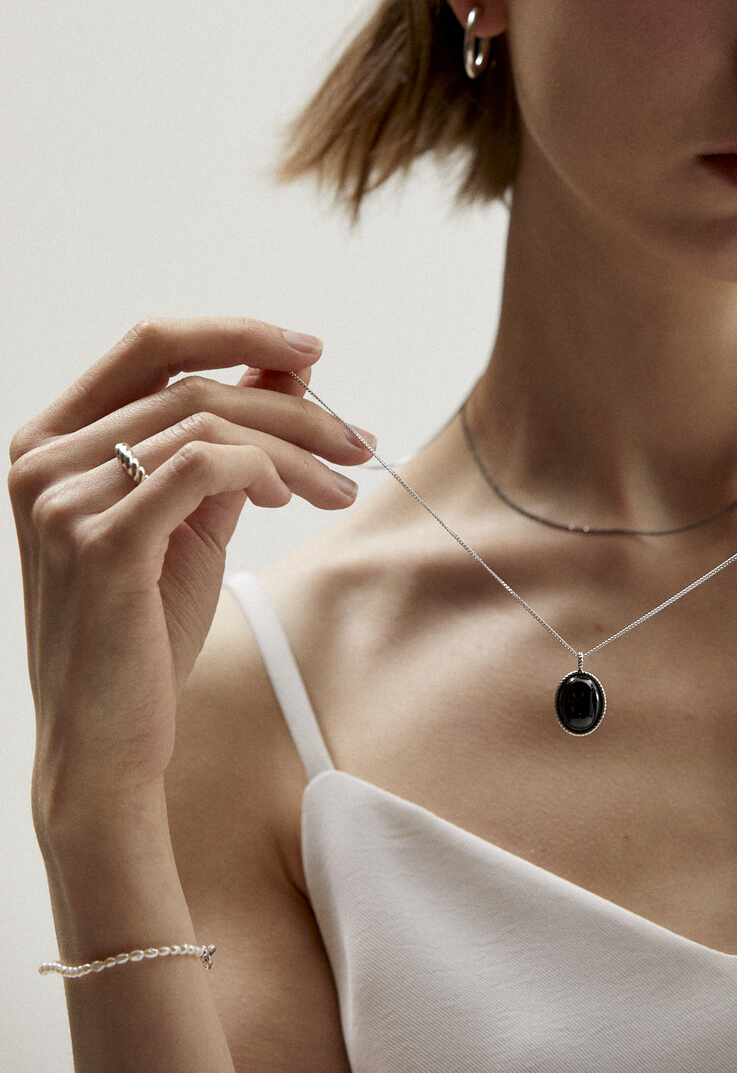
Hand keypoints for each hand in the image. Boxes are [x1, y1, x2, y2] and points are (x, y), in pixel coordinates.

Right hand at [8, 318, 373, 824]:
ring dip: (294, 450)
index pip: (149, 343)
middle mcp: (43, 459)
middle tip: (356, 439)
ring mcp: (63, 500)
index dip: (235, 332)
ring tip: (338, 485)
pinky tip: (285, 498)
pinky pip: (202, 468)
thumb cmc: (145, 630)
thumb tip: (287, 369)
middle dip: (291, 406)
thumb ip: (228, 440)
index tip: (311, 350)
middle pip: (192, 385)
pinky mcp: (100, 544)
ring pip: (207, 425)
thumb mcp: (192, 516)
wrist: (110, 740)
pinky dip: (261, 471)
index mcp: (54, 439)